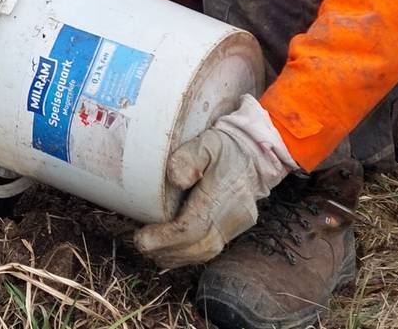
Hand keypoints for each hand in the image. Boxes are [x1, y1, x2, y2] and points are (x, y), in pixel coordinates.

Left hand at [135, 95, 294, 267]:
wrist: (256, 154)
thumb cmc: (225, 147)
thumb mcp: (206, 142)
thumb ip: (188, 158)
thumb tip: (174, 179)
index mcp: (223, 195)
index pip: (193, 228)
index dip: (165, 238)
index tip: (141, 239)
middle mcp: (233, 216)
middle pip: (198, 247)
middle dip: (166, 251)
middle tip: (141, 245)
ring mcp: (236, 226)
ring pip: (204, 253)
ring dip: (175, 256)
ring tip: (151, 249)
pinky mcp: (234, 229)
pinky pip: (210, 250)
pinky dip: (187, 254)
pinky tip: (170, 250)